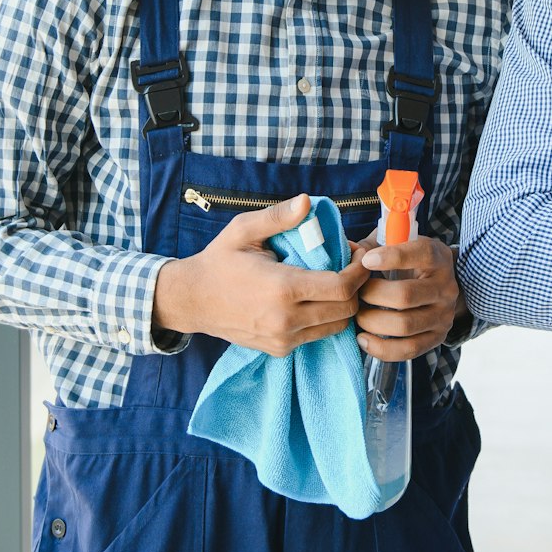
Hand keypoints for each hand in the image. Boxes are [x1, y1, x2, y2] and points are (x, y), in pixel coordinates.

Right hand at [152, 195, 369, 356]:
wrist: (192, 300)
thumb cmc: (219, 261)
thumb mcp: (243, 230)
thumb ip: (277, 217)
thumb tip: (307, 202)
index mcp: (282, 288)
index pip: (342, 287)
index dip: (359, 271)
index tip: (358, 254)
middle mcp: (286, 319)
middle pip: (347, 310)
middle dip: (357, 287)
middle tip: (350, 266)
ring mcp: (283, 338)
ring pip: (337, 327)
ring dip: (344, 305)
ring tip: (335, 281)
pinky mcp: (280, 349)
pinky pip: (318, 336)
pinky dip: (326, 318)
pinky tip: (317, 298)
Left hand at [352, 234, 462, 361]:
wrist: (437, 286)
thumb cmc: (409, 262)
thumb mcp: (397, 245)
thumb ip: (372, 245)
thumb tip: (347, 250)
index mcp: (438, 257)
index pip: (422, 254)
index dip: (393, 257)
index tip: (365, 261)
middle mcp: (445, 287)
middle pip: (405, 295)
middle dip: (372, 295)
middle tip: (356, 294)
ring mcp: (444, 315)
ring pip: (405, 325)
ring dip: (372, 322)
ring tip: (358, 316)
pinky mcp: (438, 338)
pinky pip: (409, 349)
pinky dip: (381, 348)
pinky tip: (363, 338)